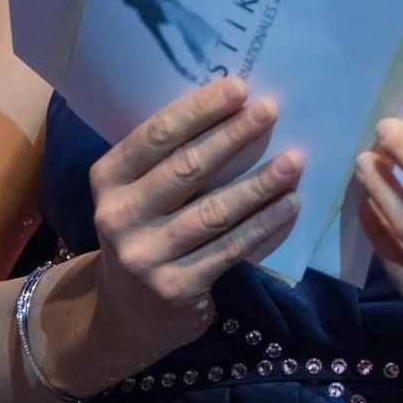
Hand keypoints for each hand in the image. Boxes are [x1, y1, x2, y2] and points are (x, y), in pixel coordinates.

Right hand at [87, 76, 302, 368]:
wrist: (127, 314)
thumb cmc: (147, 229)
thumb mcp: (140, 191)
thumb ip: (171, 156)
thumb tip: (237, 106)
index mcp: (108, 178)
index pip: (156, 136)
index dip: (199, 110)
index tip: (240, 88)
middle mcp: (118, 216)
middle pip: (186, 168)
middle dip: (233, 136)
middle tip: (272, 110)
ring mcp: (145, 256)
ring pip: (213, 211)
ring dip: (259, 183)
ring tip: (295, 160)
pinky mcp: (175, 288)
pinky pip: (229, 249)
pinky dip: (264, 225)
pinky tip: (290, 204)